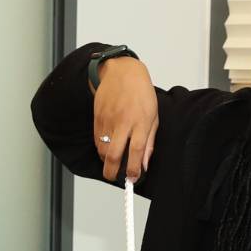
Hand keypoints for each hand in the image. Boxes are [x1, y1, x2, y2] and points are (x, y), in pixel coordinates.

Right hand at [92, 58, 158, 183]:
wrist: (121, 72)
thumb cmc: (140, 93)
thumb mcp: (153, 116)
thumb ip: (149, 142)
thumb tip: (145, 164)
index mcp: (140, 122)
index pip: (136, 151)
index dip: (134, 169)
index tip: (133, 178)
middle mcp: (123, 122)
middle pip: (114, 155)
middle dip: (112, 172)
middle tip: (115, 178)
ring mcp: (108, 120)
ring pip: (102, 150)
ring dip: (106, 160)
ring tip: (113, 161)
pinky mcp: (97, 118)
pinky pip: (97, 140)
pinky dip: (101, 148)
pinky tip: (107, 147)